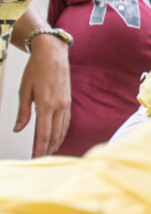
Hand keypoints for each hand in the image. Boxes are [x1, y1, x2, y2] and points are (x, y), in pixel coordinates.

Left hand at [16, 35, 71, 156]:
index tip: (36, 157)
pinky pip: (66, 121)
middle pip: (55, 134)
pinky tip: (58, 137)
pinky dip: (62, 132)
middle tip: (41, 159)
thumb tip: (18, 129)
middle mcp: (59, 106)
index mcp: (46, 104)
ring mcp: (65, 104)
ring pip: (62, 129)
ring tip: (49, 152)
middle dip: (48, 148)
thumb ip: (23, 112)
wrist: (53, 54)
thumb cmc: (36, 69)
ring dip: (56, 142)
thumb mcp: (24, 90)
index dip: (40, 147)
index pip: (44, 132)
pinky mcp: (68, 101)